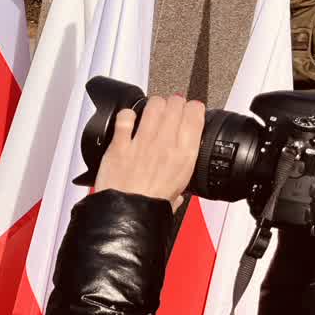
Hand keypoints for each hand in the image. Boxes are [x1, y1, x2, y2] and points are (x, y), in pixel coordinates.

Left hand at [93, 94, 204, 210]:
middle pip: (174, 105)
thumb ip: (182, 182)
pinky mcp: (120, 144)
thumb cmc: (152, 206)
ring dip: (154, 104)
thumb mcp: (180, 192)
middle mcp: (165, 143)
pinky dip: (128, 114)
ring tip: (153, 109)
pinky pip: (125, 118)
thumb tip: (179, 188)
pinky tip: (129, 119)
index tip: (191, 109)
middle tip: (171, 108)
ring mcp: (142, 141)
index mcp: (184, 155)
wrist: (128, 213)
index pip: (195, 115)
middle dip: (174, 102)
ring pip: (153, 106)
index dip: (193, 108)